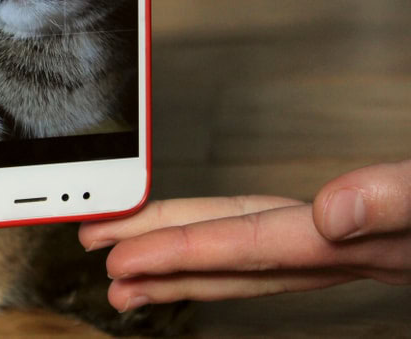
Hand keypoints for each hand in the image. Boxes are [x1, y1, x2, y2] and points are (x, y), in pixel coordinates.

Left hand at [78, 160, 410, 311]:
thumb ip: (399, 201)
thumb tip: (331, 212)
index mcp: (356, 241)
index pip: (250, 246)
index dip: (181, 250)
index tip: (120, 255)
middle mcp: (343, 251)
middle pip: (234, 260)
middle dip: (162, 262)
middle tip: (98, 262)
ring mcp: (350, 248)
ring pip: (249, 261)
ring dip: (185, 266)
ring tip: (125, 277)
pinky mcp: (358, 237)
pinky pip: (277, 245)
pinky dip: (232, 248)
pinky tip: (212, 248)